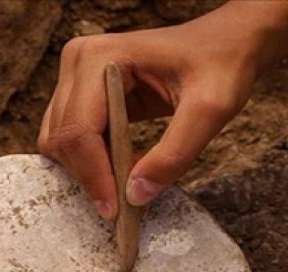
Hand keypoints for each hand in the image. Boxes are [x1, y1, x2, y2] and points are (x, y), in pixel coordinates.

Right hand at [38, 19, 258, 220]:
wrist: (227, 43)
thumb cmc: (221, 65)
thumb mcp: (210, 110)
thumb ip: (174, 154)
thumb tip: (136, 196)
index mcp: (101, 58)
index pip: (79, 130)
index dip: (94, 176)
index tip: (116, 211)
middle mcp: (79, 61)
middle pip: (62, 139)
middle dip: (91, 176)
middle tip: (127, 203)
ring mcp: (76, 76)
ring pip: (61, 142)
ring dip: (90, 170)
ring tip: (130, 182)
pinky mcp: (83, 92)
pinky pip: (74, 138)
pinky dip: (94, 161)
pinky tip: (126, 166)